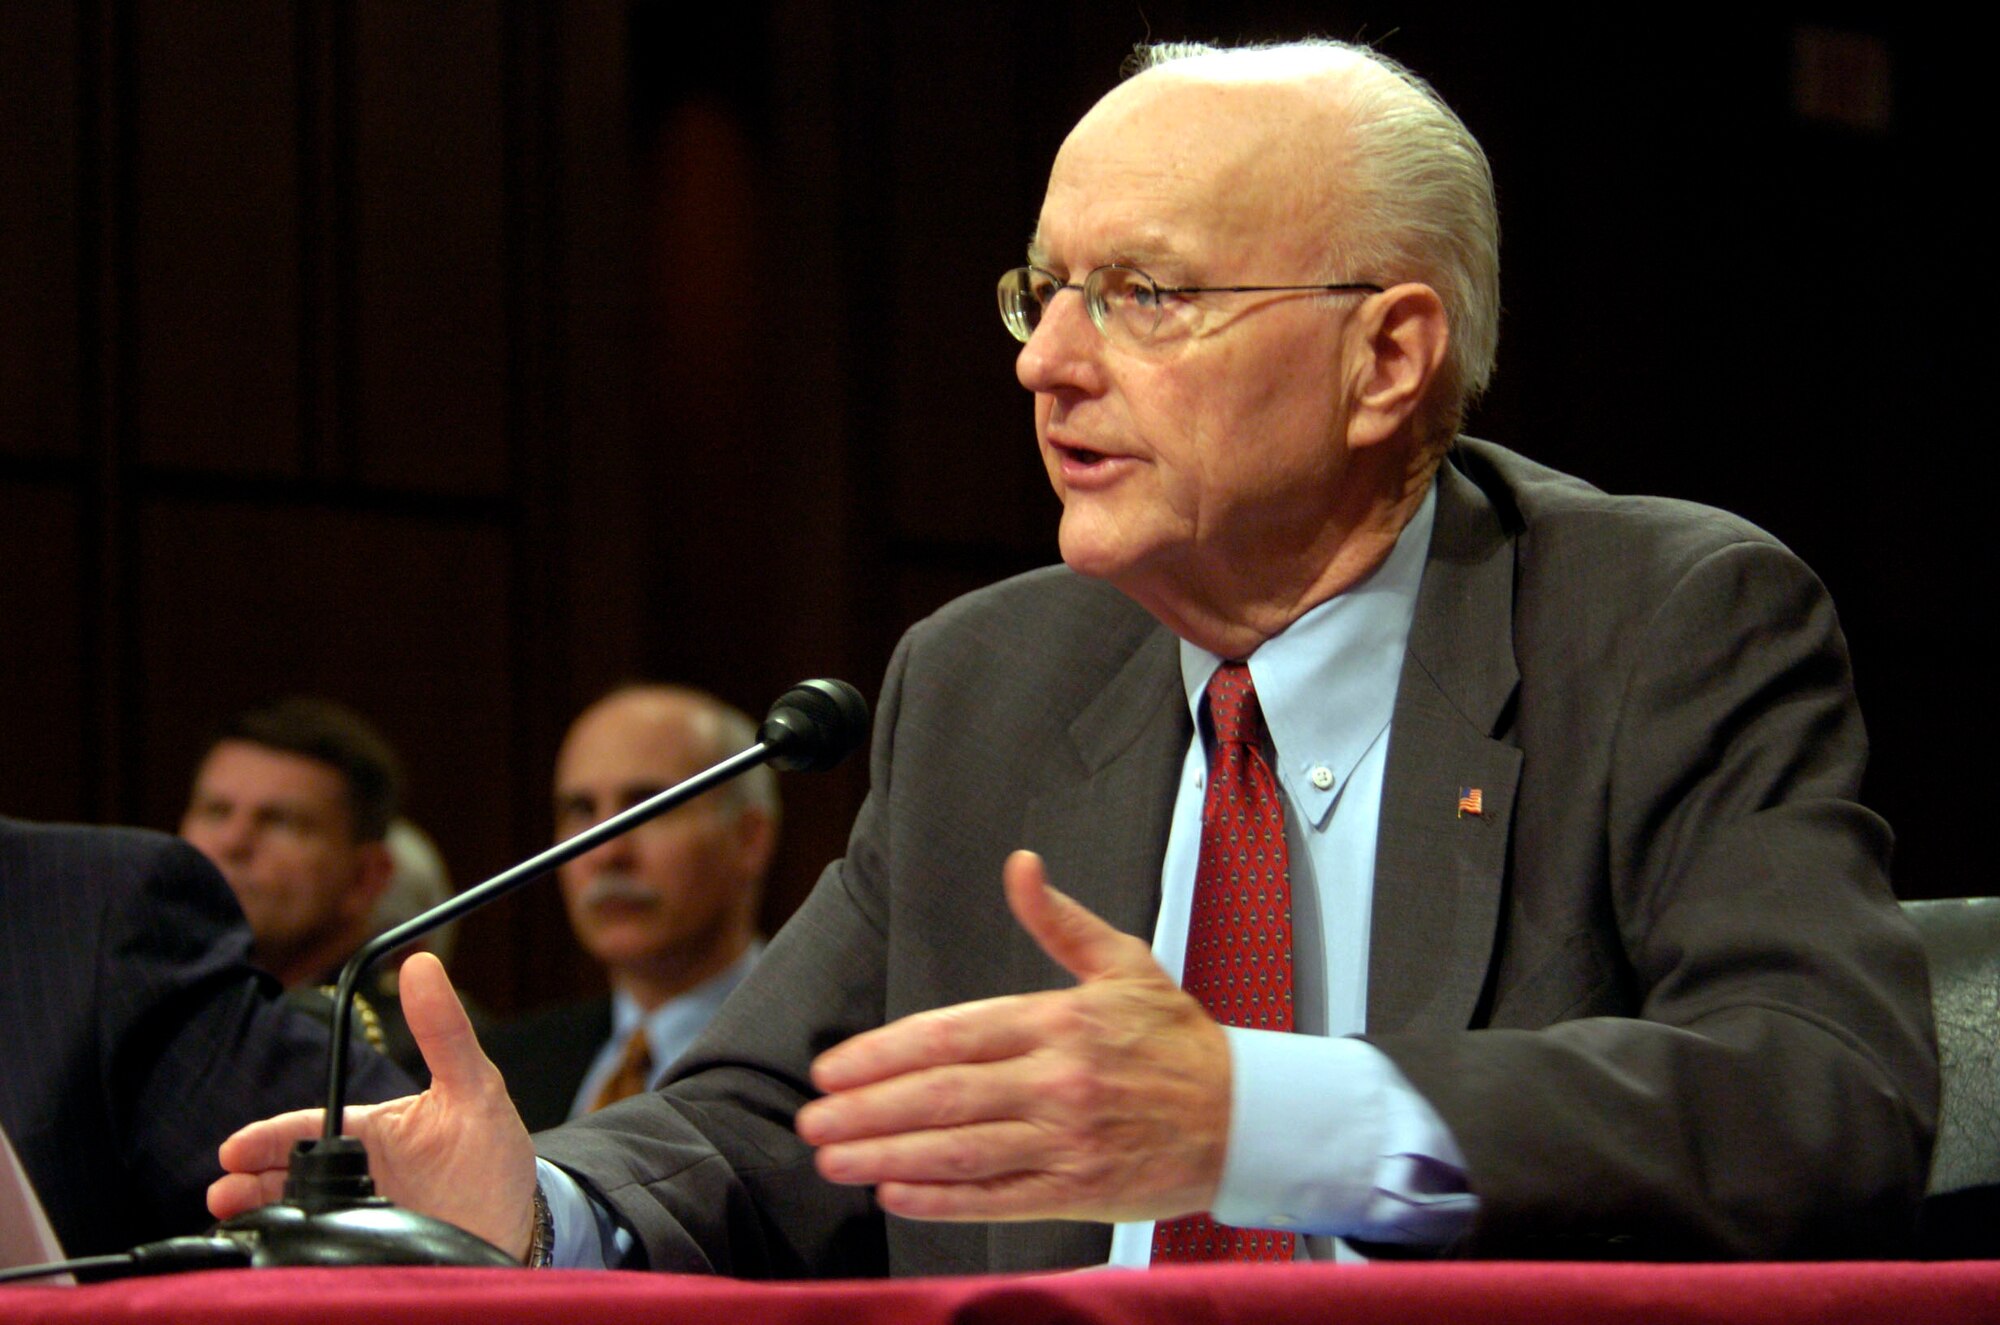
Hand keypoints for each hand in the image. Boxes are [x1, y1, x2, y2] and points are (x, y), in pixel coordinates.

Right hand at [206, 952, 540, 1259]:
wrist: (516, 1228)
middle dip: (250, 1180)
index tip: (235, 1148)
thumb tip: (420, 964)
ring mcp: (359, 1215)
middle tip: (223, 1191)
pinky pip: (324, 1249)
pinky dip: (298, 1248)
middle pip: (289, 1172)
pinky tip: (281, 1249)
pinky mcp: (366, 1252)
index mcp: (372, 1131)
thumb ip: (445, 1032)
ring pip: (297, 1211)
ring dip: (260, 1213)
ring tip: (234, 1216)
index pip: (309, 1129)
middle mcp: (357, 1173)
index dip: (270, 1139)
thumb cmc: (492, 1156)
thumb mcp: (475, 1087)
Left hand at [795, 850, 1230, 1223]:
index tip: (833, 1068)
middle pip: (941, 1097)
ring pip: (958, 1150)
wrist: (1247, 1116)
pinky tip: (894, 1193)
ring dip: (886, 1155)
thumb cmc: (1178, 1039)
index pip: (950, 1036)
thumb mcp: (1124, 963)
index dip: (883, 1054)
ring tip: (833, 1159)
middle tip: (812, 1121)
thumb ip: (1059, 921)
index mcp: (1060, 1021)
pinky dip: (940, 1200)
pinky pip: (996, 1199)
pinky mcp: (1078, 1192)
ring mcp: (1066, 1141)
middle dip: (866, 1109)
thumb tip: (1020, 867)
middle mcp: (1057, 1082)